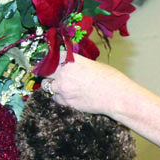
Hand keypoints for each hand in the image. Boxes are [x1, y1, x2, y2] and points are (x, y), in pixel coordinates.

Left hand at [44, 56, 159, 159]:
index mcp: (69, 60)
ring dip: (52, 86)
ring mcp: (62, 88)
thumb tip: (66, 63)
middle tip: (51, 74)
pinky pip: (54, 98)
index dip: (48, 59)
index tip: (48, 61)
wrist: (116, 96)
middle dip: (47, 72)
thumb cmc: (109, 78)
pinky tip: (68, 95)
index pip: (49, 56)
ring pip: (47, 86)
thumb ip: (75, 63)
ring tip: (64, 86)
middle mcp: (62, 73)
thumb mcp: (91, 63)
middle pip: (44, 71)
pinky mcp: (65, 102)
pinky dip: (59, 97)